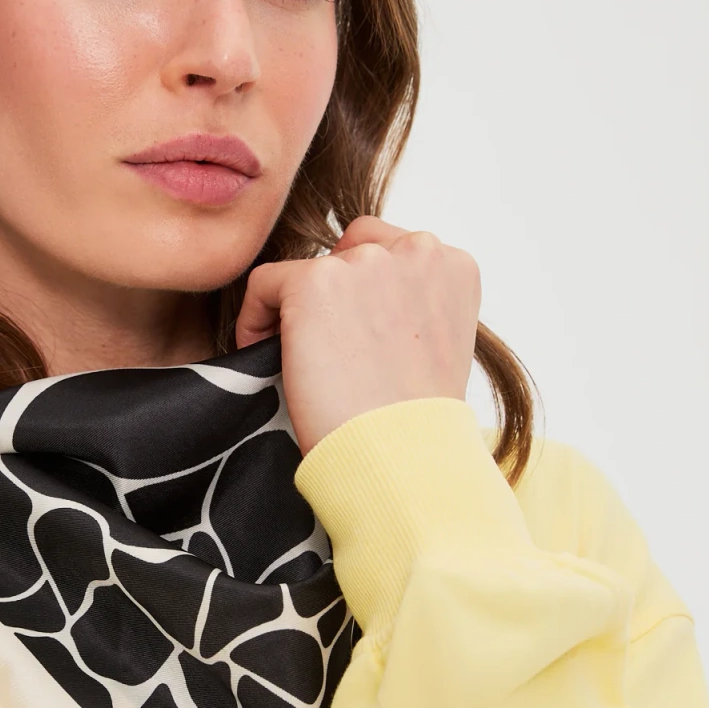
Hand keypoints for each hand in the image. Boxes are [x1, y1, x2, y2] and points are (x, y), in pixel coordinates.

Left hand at [236, 217, 480, 454]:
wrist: (401, 457)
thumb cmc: (415, 421)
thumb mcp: (436, 347)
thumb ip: (412, 306)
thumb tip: (363, 303)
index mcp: (453, 265)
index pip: (392, 251)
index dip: (363, 293)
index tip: (352, 336)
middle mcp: (418, 250)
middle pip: (351, 251)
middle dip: (333, 294)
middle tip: (324, 349)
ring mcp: (367, 261)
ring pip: (310, 270)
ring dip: (297, 310)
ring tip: (298, 360)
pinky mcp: (316, 281)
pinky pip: (264, 284)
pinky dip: (255, 318)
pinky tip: (265, 355)